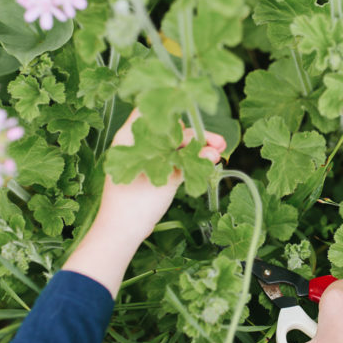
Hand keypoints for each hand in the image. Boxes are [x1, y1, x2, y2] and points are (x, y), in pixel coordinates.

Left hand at [63, 110, 224, 297]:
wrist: (122, 232)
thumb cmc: (133, 203)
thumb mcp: (164, 177)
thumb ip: (189, 161)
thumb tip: (214, 150)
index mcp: (131, 136)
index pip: (152, 110)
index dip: (175, 110)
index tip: (198, 115)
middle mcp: (139, 143)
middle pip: (171, 130)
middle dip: (197, 136)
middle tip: (220, 143)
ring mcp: (148, 159)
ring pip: (176, 147)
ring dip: (197, 150)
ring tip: (217, 156)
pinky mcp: (155, 173)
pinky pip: (175, 161)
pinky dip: (190, 162)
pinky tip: (208, 163)